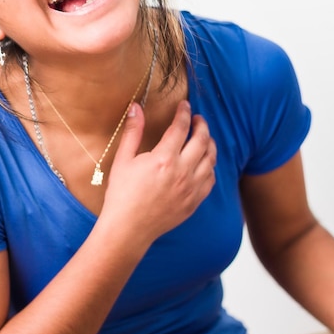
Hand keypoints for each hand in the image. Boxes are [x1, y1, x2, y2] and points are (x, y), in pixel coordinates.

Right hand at [102, 100, 216, 244]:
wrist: (128, 228)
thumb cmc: (122, 194)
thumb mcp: (123, 160)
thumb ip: (133, 132)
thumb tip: (136, 107)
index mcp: (164, 159)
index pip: (181, 127)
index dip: (184, 112)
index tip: (185, 105)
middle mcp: (182, 172)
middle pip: (202, 140)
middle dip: (202, 125)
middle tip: (198, 119)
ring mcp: (191, 188)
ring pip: (211, 159)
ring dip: (210, 144)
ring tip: (204, 138)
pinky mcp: (194, 202)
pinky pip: (211, 179)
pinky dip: (210, 167)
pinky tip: (204, 163)